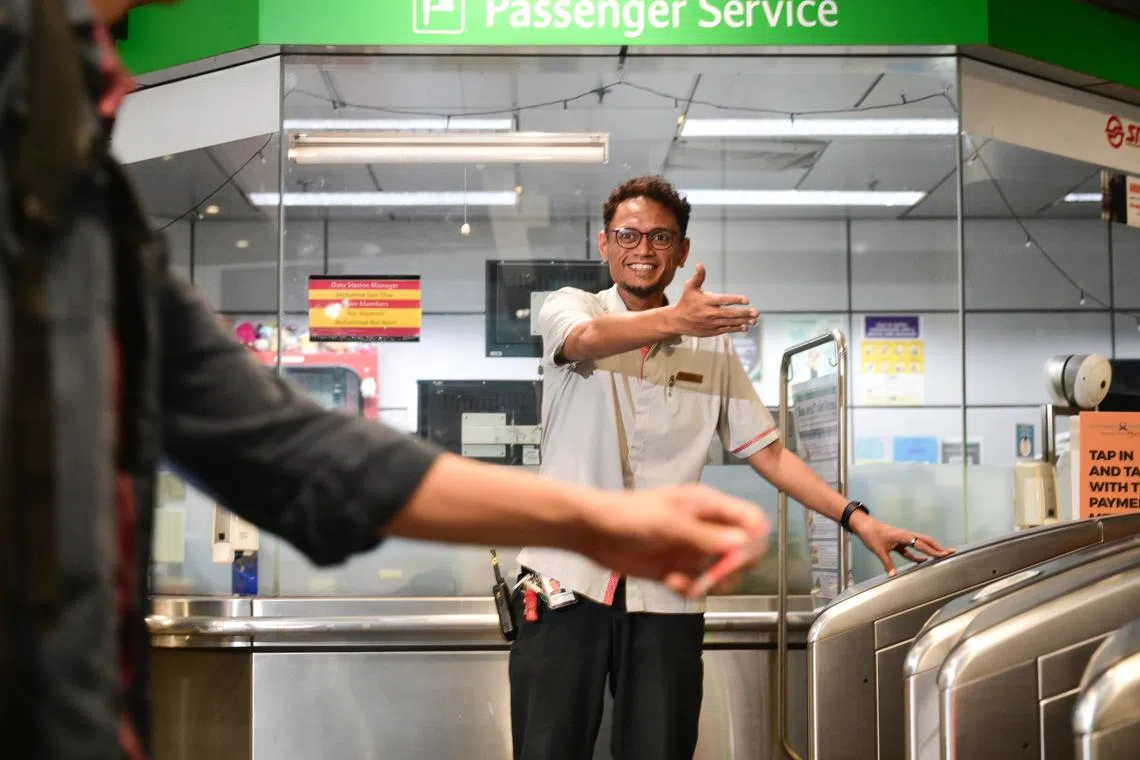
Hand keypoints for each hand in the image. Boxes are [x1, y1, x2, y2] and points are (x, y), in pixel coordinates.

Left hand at [578, 484, 770, 597]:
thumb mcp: (669, 522)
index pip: (751, 521)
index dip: (752, 542)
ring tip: (688, 585)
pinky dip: (691, 589)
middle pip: (744, 551)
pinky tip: (671, 583)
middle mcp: (706, 528)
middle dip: (732, 569)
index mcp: (708, 506)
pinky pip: (699, 585)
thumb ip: (704, 535)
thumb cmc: (629, 515)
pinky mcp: (678, 570)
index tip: (735, 560)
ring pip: (724, 573)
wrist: (594, 531)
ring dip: (712, 584)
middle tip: (712, 577)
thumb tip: (743, 543)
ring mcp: (693, 550)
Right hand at [668, 264, 757, 336]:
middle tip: (756, 312)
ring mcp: (711, 324)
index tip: (746, 300)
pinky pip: (726, 330)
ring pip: (730, 323)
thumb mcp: (690, 288)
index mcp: (705, 301)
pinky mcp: (711, 331)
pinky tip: (745, 327)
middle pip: (729, 313)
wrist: (677, 321)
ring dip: (743, 321)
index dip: (735, 300)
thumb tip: (700, 264)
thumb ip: (698, 277)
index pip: (723, 300)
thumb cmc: (686, 302)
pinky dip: (736, 328)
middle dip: (744, 313)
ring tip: (754, 320)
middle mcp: (709, 313)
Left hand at [848, 511, 952, 576]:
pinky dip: (918, 554)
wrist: (863, 525)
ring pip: (920, 543)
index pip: (922, 544)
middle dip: (938, 547)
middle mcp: (906, 535)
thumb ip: (887, 563)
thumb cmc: (871, 534)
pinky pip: (911, 549)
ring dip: (931, 549)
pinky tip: (923, 560)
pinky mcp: (898, 542)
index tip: (944, 555)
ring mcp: (903, 538)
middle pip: (926, 541)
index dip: (934, 550)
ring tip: (942, 555)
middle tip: (951, 552)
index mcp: (903, 536)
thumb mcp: (878, 550)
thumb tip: (893, 575)